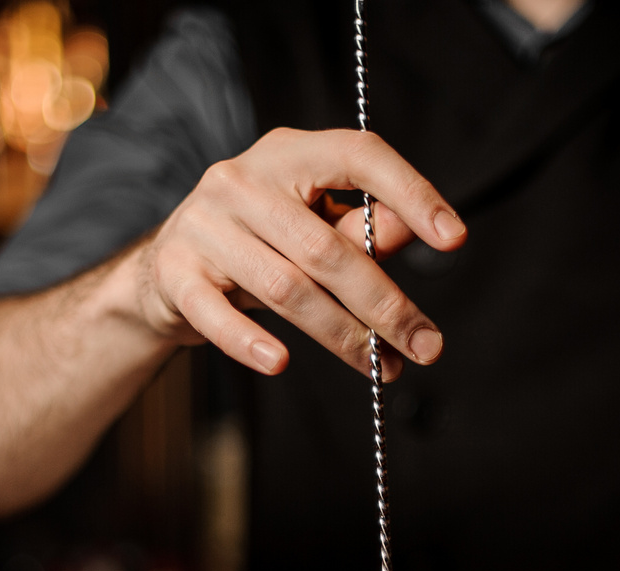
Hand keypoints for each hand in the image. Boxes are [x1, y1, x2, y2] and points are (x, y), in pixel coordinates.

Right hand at [133, 127, 464, 378]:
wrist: (166, 269)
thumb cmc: (258, 244)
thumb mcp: (312, 225)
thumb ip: (362, 226)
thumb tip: (418, 229)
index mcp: (288, 154)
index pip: (358, 155)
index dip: (411, 192)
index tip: (454, 239)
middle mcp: (242, 179)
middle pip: (327, 247)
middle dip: (385, 304)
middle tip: (425, 345)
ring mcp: (204, 224)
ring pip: (286, 287)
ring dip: (341, 336)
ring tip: (380, 367)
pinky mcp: (176, 271)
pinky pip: (218, 314)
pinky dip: (249, 341)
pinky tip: (281, 363)